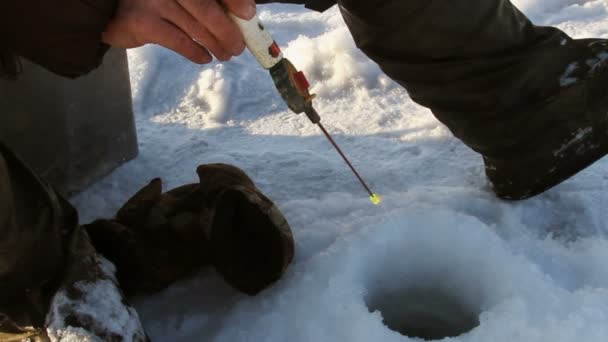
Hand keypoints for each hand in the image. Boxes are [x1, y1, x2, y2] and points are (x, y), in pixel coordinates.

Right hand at [102, 0, 255, 62]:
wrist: (108, 9)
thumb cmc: (153, 2)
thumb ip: (205, 3)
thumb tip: (241, 17)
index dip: (233, 0)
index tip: (248, 14)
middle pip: (207, 8)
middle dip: (228, 30)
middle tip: (238, 47)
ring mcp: (154, 0)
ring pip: (195, 27)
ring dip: (216, 45)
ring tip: (226, 55)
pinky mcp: (143, 22)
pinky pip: (178, 41)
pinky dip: (195, 52)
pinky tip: (204, 58)